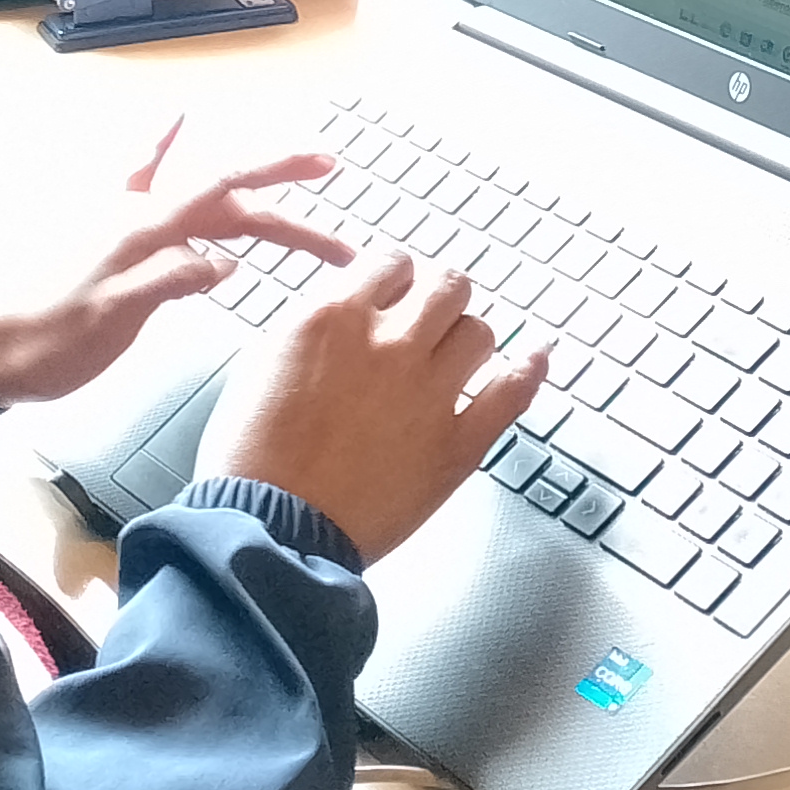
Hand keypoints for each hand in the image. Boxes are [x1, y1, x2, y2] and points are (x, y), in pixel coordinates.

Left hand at [0, 119, 350, 406]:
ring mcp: (128, 227)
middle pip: (226, 203)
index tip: (322, 164)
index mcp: (141, 226)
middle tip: (340, 236)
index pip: (219, 185)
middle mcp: (139, 216)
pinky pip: (160, 199)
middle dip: (287, 212)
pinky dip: (175, 163)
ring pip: (208, 211)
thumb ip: (168, 281)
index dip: (273, 171)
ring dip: (261, 219)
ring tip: (312, 238)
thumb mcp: (112, 316)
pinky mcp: (117, 245)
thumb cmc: (46, 338)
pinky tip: (175, 122)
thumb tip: (226, 264)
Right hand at [200, 249, 550, 566]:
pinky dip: (530, 369)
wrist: (270, 529)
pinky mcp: (457, 445)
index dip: (395, 273)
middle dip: (439, 293)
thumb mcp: (260, 363)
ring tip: (459, 348)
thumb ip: (311, 325)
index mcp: (333, 319)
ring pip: (480, 331)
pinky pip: (512, 392)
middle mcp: (388, 345)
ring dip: (469, 335)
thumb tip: (343, 308)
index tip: (397, 285)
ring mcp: (429, 394)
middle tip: (433, 309)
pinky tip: (536, 355)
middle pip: (445, 285)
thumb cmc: (253, 459)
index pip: (388, 261)